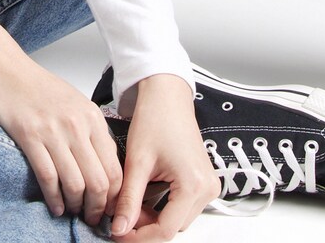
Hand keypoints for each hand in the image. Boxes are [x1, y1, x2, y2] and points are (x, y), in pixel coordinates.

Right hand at [0, 4, 122, 228]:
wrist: (4, 70)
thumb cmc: (37, 87)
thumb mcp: (74, 103)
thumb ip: (90, 132)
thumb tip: (103, 167)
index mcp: (92, 116)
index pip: (115, 167)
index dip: (114, 196)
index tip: (108, 207)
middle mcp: (77, 124)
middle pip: (100, 181)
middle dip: (98, 208)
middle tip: (92, 218)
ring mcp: (54, 131)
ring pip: (77, 184)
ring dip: (77, 207)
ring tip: (73, 212)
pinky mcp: (30, 137)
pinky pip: (49, 178)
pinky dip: (54, 199)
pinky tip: (55, 206)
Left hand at [109, 74, 221, 239]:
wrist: (167, 95)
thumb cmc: (155, 118)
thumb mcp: (137, 161)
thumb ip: (129, 199)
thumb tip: (119, 229)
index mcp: (193, 185)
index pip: (165, 230)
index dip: (138, 237)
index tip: (116, 233)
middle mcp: (207, 189)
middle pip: (172, 227)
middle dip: (144, 226)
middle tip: (120, 213)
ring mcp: (207, 186)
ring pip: (176, 219)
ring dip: (153, 216)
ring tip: (130, 200)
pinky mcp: (203, 182)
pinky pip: (182, 206)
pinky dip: (162, 206)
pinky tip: (144, 193)